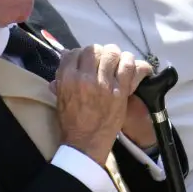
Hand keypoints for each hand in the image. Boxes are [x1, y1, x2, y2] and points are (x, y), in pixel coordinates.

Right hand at [54, 45, 152, 165]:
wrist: (86, 142)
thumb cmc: (71, 121)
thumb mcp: (60, 97)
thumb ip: (62, 77)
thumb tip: (67, 56)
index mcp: (67, 78)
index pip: (74, 52)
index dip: (81, 54)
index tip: (86, 60)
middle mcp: (85, 77)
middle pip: (94, 49)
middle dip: (99, 53)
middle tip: (103, 62)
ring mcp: (105, 83)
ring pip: (113, 53)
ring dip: (116, 56)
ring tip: (117, 63)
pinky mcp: (121, 91)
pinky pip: (130, 67)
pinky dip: (133, 64)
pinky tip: (132, 67)